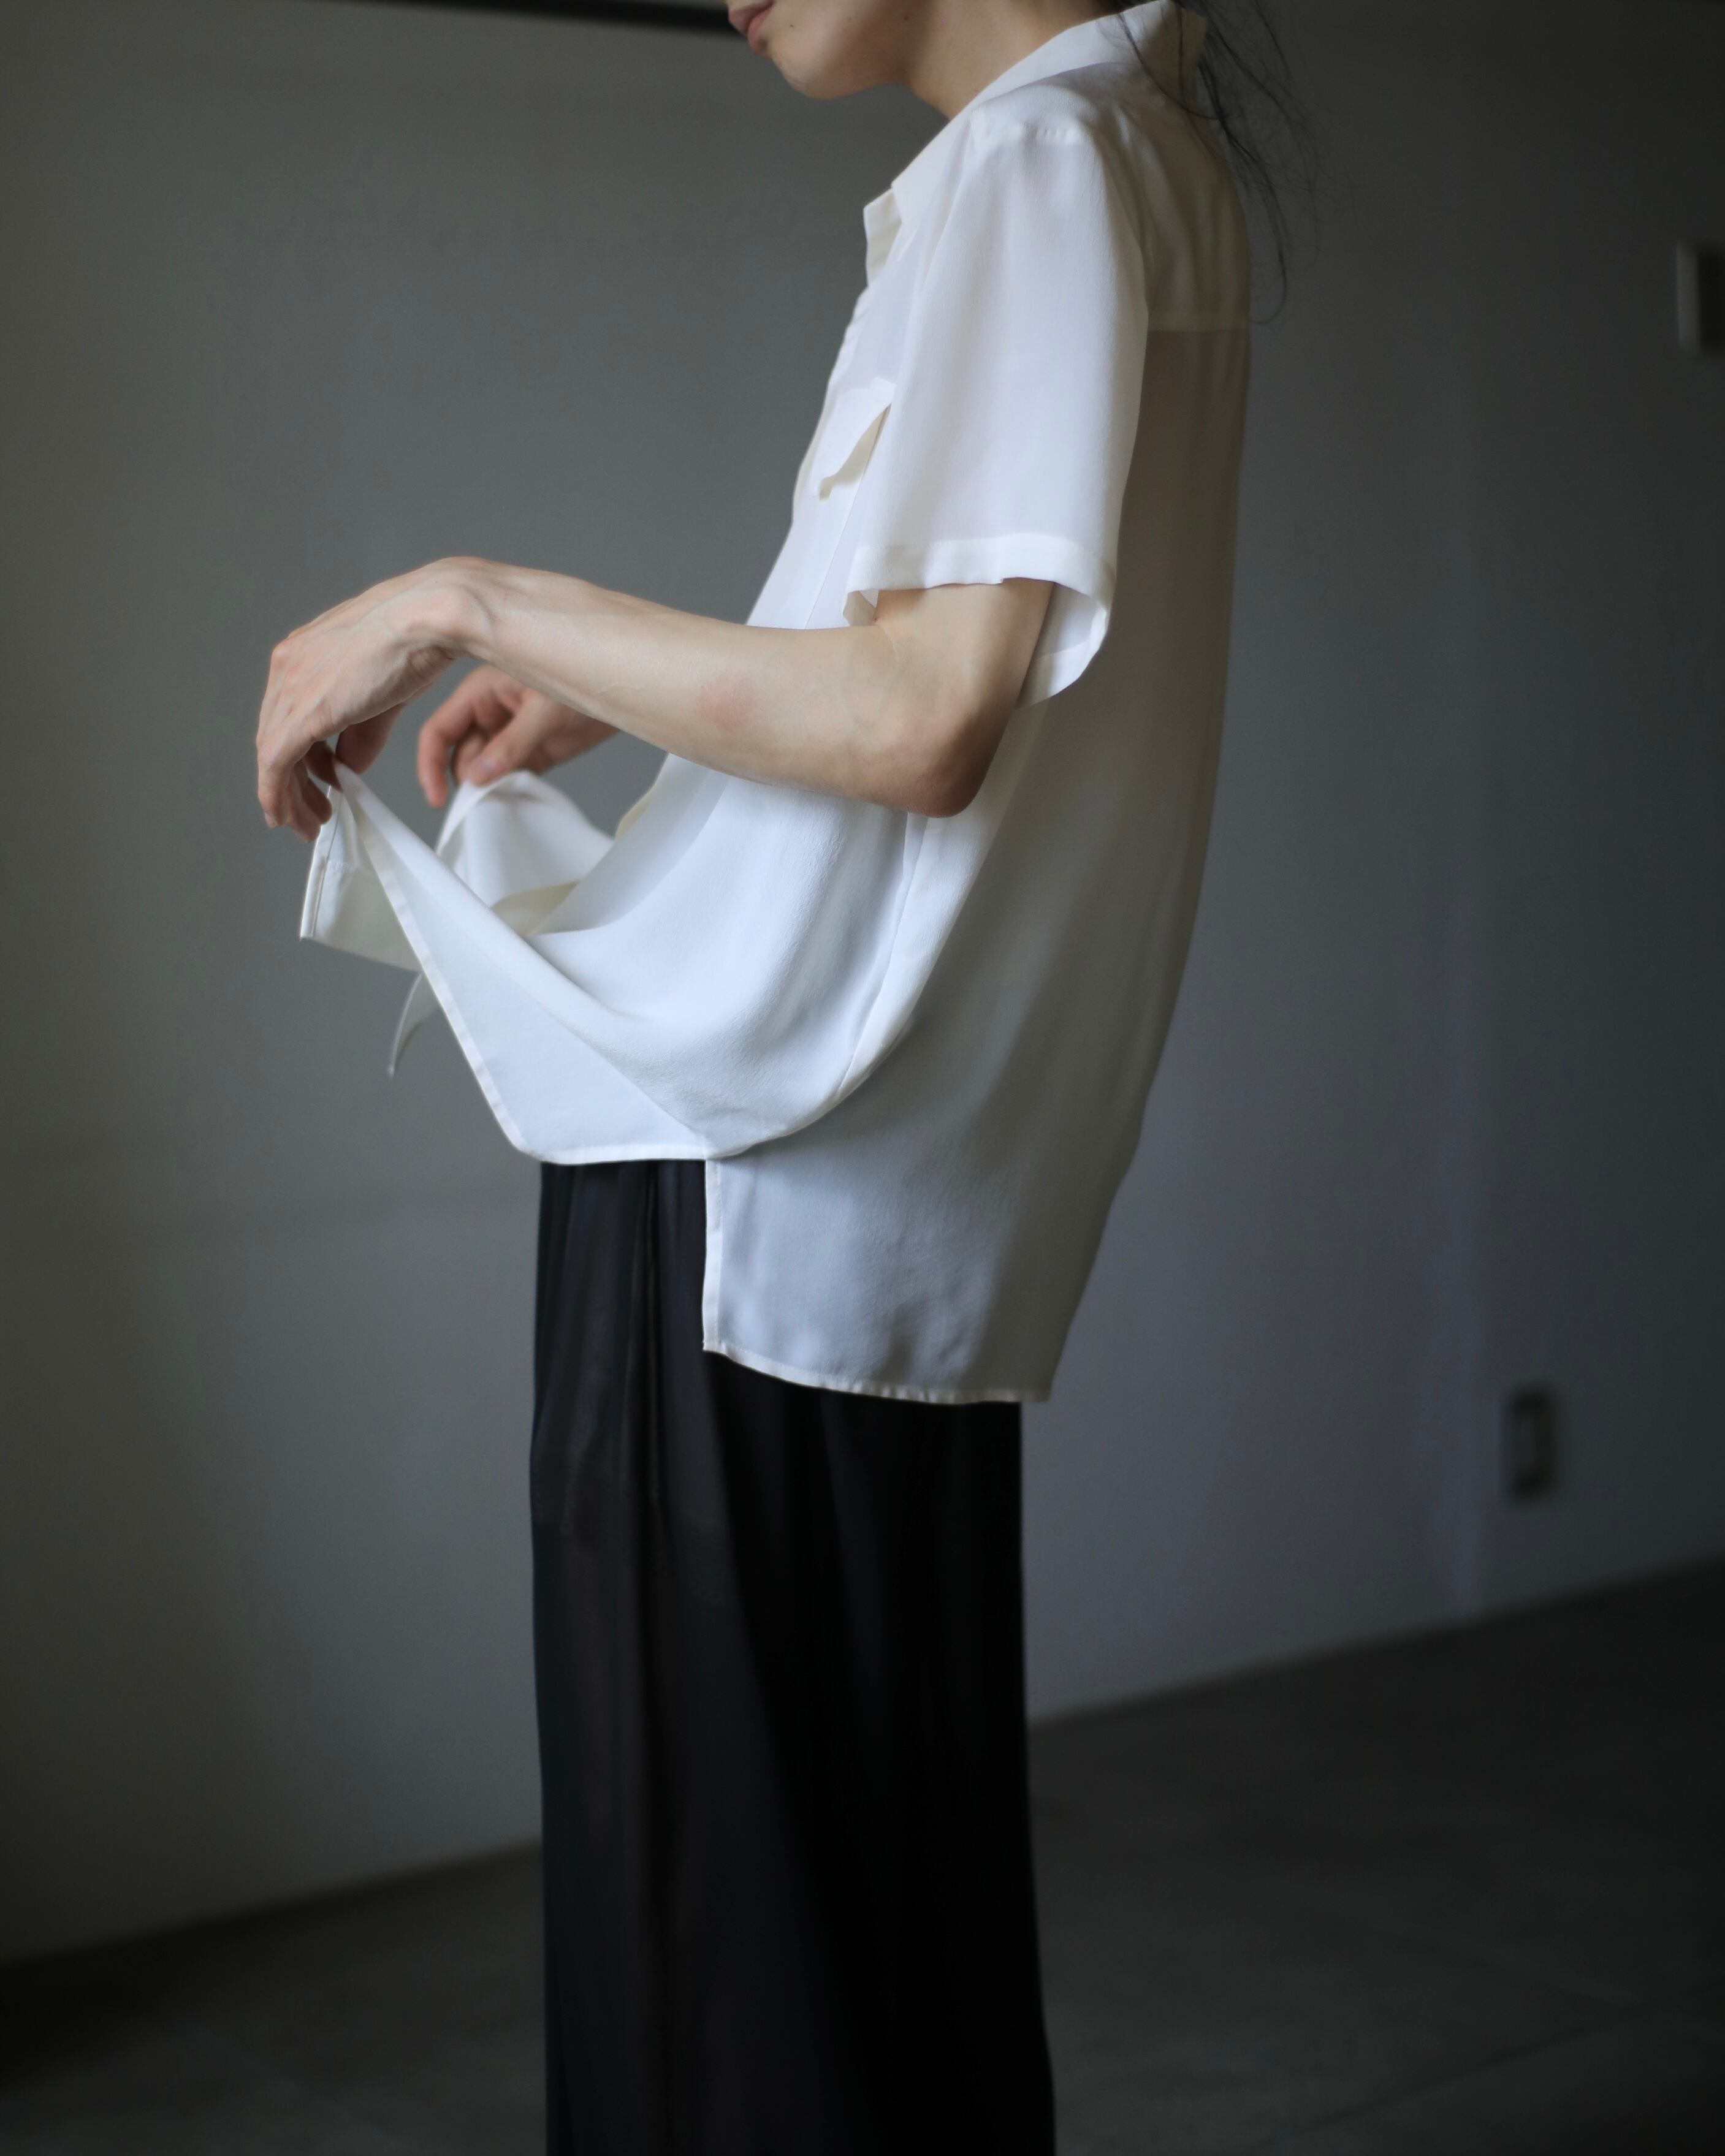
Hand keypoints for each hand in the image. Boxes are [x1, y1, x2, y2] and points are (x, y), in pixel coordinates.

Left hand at [256, 565, 468, 839]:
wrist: (429, 618)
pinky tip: (289, 816)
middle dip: (292, 781)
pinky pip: (276, 764)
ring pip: (272, 755)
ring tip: (310, 821)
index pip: (288, 714)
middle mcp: (288, 666)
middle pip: (275, 737)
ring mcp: (291, 687)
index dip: (298, 754)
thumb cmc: (419, 637)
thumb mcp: (384, 692)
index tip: (314, 779)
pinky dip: (277, 795)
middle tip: (312, 810)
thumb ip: (362, 731)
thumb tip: (349, 763)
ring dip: (288, 796)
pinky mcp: (303, 712)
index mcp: (304, 652)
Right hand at [416, 666, 616, 809]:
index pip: (439, 729)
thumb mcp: (545, 709)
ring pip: (483, 769)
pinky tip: (518, 795)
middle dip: (467, 780)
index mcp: (481, 691)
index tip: (436, 797)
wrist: (629, 683)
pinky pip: (509, 776)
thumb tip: (477, 776)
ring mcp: (510, 732)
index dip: (429, 763)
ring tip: (504, 796)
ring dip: (489, 788)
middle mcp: (490, 712)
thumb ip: (511, 744)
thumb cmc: (586, 670)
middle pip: (460, 755)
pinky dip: (509, 789)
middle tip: (484, 801)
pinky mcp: (533, 751)